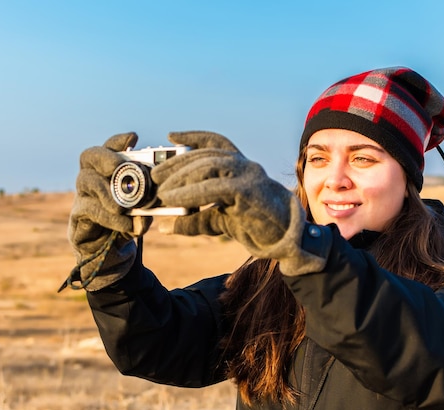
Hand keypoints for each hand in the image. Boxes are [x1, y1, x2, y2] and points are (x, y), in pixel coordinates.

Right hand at [67, 132, 151, 290]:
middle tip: (117, 167)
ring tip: (121, 207)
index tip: (134, 138)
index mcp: (109, 171)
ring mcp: (82, 195)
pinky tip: (124, 224)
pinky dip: (109, 217)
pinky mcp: (78, 216)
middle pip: (89, 156)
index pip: (110, 148)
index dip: (119, 141)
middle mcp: (92, 178)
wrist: (112, 254)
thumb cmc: (128, 224)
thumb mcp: (144, 214)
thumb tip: (149, 210)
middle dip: (105, 157)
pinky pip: (89, 210)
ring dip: (105, 191)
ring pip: (86, 181)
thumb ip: (149, 209)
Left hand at [151, 131, 326, 275]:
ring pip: (209, 166)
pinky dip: (190, 192)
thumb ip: (193, 219)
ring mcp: (248, 175)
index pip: (215, 143)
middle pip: (205, 155)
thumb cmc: (256, 227)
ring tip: (162, 191)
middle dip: (177, 164)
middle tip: (156, 176)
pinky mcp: (248, 191)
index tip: (171, 135)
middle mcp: (245, 165)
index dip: (193, 136)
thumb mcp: (219, 220)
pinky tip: (174, 199)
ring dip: (181, 178)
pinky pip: (214, 187)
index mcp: (240, 166)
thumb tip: (163, 227)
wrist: (287, 240)